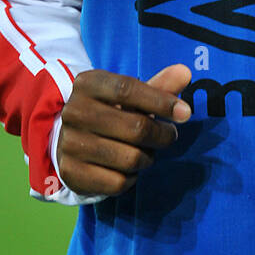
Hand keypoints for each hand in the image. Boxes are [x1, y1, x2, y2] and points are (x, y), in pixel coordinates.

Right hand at [57, 64, 191, 196]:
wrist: (69, 140)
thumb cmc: (110, 112)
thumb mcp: (130, 96)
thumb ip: (159, 86)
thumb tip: (185, 72)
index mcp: (88, 84)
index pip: (128, 89)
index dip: (161, 101)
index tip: (185, 113)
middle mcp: (74, 112)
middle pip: (136, 128)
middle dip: (162, 135)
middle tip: (168, 136)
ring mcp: (70, 144)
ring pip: (131, 159)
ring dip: (148, 158)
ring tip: (145, 151)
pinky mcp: (72, 173)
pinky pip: (118, 182)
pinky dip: (131, 178)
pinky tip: (127, 169)